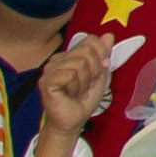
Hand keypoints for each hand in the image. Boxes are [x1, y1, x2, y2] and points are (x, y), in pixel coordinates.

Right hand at [35, 33, 113, 149]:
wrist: (74, 121)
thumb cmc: (84, 100)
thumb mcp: (100, 75)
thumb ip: (104, 55)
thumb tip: (109, 35)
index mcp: (69, 56)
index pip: (91, 40)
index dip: (101, 56)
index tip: (99, 72)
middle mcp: (57, 60)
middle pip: (87, 51)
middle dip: (94, 71)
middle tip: (86, 85)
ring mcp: (50, 70)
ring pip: (80, 63)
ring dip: (85, 82)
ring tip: (77, 91)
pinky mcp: (46, 81)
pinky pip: (70, 75)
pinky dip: (76, 87)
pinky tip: (69, 95)